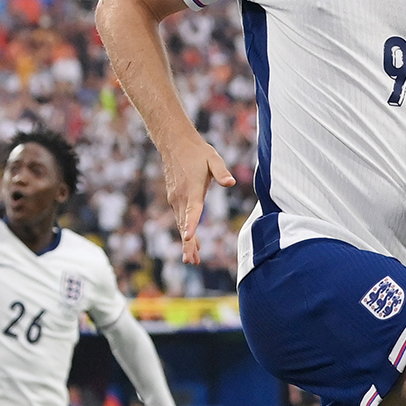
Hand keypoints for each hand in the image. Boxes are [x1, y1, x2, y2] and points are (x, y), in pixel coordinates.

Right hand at [161, 135, 234, 264]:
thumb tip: (231, 182)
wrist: (175, 144)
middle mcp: (181, 197)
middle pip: (184, 224)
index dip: (190, 225)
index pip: (192, 211)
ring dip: (187, 241)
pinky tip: (189, 241)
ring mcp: (176, 198)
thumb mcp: (214, 159)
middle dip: (188, 244)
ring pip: (181, 223)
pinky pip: (180, 218)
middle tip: (191, 261)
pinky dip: (184, 230)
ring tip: (192, 259)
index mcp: (192, 190)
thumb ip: (222, 172)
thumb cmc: (198, 152)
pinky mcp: (174, 198)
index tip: (188, 238)